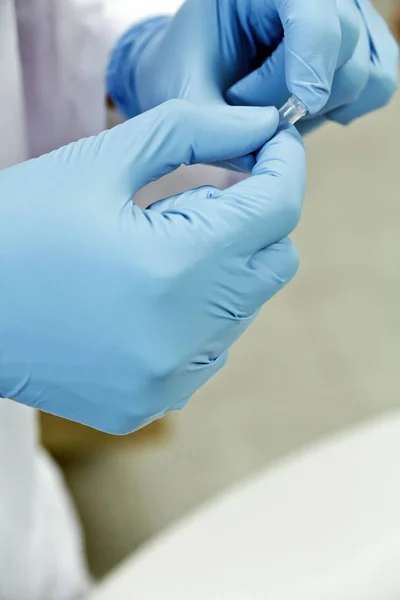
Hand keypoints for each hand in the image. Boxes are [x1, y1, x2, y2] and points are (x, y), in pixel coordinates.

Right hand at [0, 102, 304, 433]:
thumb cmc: (18, 228)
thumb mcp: (100, 160)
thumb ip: (193, 132)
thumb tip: (259, 125)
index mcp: (175, 267)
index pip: (276, 209)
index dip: (282, 165)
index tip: (272, 142)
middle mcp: (184, 336)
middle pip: (273, 262)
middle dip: (251, 219)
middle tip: (194, 199)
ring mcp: (168, 381)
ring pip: (244, 308)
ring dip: (220, 271)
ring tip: (154, 253)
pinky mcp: (150, 404)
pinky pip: (211, 351)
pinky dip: (197, 317)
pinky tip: (147, 299)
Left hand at [108, 0, 397, 136]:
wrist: (202, 71)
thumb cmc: (192, 71)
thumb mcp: (185, 92)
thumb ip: (215, 121)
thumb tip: (269, 138)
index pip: (314, 12)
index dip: (312, 59)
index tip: (300, 106)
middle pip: (342, 48)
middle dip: (293, 95)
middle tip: (243, 110)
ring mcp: (346, 21)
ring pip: (363, 75)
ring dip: (319, 109)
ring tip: (271, 109)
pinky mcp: (362, 53)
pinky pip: (374, 89)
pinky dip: (341, 110)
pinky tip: (304, 112)